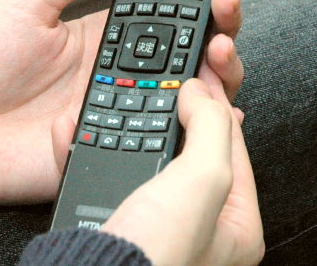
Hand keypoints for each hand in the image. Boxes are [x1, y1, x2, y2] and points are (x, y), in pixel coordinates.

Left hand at [0, 0, 263, 215]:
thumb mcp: (29, 1)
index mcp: (111, 30)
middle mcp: (129, 68)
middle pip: (196, 41)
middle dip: (225, 15)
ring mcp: (129, 108)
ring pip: (196, 87)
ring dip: (220, 65)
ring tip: (218, 46)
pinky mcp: (120, 145)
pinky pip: (172, 136)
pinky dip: (202, 125)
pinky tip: (220, 109)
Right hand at [101, 78, 264, 265]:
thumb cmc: (155, 256)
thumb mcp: (203, 179)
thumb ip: (210, 127)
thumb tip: (200, 94)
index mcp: (236, 224)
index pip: (232, 144)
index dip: (216, 101)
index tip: (201, 69)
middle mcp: (200, 229)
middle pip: (190, 149)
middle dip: (175, 110)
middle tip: (168, 79)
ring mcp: (156, 227)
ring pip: (145, 158)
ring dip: (130, 123)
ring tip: (124, 95)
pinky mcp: (115, 224)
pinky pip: (105, 174)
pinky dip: (91, 147)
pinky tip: (80, 129)